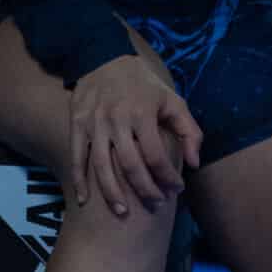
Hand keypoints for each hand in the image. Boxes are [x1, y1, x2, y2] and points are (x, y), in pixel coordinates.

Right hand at [70, 51, 203, 217]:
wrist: (104, 58)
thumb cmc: (144, 85)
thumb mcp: (172, 100)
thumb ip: (189, 131)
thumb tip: (194, 165)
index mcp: (142, 113)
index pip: (156, 155)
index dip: (168, 177)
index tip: (177, 189)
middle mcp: (117, 119)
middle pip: (131, 165)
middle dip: (145, 190)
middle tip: (156, 205)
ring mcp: (94, 123)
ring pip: (102, 166)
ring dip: (112, 193)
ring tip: (123, 213)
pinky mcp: (77, 124)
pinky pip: (77, 157)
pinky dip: (79, 181)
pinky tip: (84, 201)